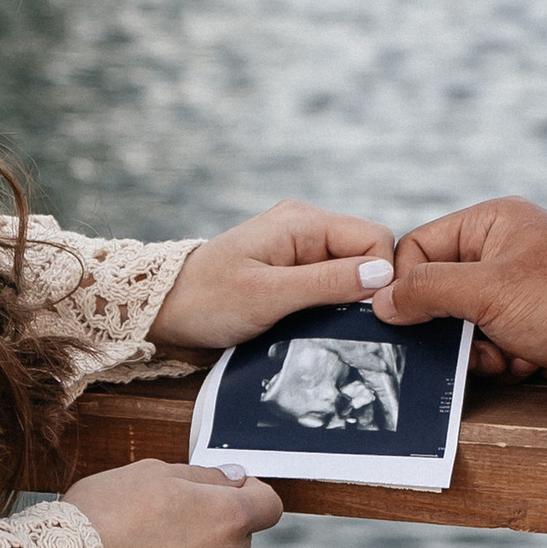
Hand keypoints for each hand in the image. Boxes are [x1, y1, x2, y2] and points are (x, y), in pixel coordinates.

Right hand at [63, 459, 284, 547]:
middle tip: (160, 524)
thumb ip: (203, 476)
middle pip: (235, 541)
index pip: (269, 504)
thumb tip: (235, 479)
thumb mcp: (151, 472)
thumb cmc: (101, 514)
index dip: (251, 495)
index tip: (228, 492)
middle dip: (209, 531)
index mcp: (227, 517)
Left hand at [152, 200, 398, 353]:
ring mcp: (301, 247)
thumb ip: (325, 283)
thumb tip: (380, 275)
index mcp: (302, 221)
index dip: (380, 277)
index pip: (375, 239)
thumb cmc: (207, 301)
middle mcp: (306, 227)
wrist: (165, 311)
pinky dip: (331, 305)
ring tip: (322, 326)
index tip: (363, 315)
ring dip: (347, 301)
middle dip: (365, 291)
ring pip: (353, 272)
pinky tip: (315, 323)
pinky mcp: (295, 269)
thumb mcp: (267, 295)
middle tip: (341, 324)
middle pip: (368, 254)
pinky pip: (333, 283)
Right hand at [380, 197, 546, 393]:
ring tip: (503, 353)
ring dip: (475, 349)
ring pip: (461, 326)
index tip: (406, 321)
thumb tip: (380, 301)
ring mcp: (518, 291)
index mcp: (492, 223)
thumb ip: (428, 291)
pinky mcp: (531, 327)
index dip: (408, 287)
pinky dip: (500, 361)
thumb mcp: (490, 291)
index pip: (419, 248)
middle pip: (438, 290)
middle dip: (447, 325)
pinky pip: (488, 346)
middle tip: (464, 341)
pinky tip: (526, 362)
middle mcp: (503, 252)